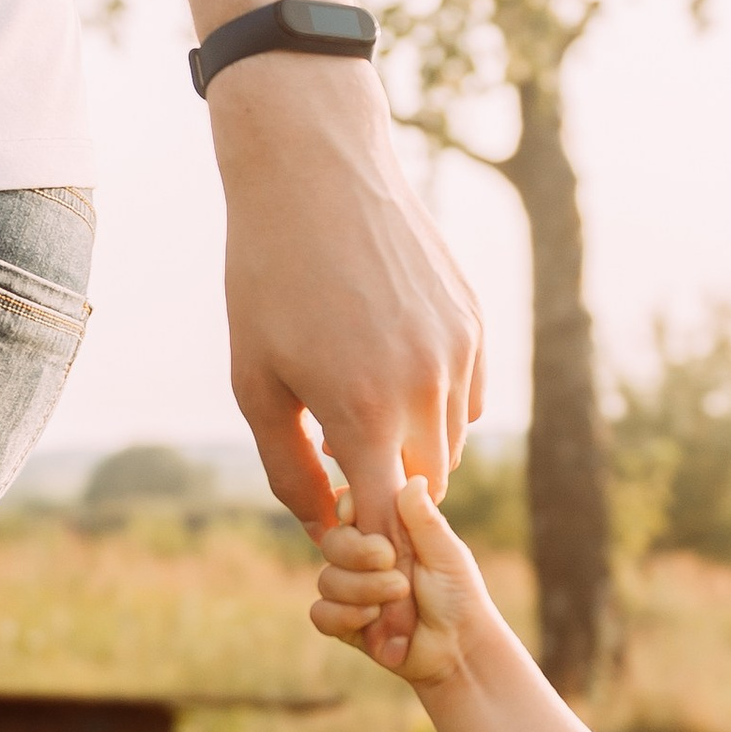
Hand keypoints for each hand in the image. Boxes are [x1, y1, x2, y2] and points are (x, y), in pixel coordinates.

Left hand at [212, 59, 482, 565]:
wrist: (315, 170)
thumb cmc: (268, 276)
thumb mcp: (255, 381)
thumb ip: (289, 468)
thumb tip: (323, 527)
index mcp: (364, 412)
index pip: (387, 524)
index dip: (373, 555)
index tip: (352, 560)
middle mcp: (425, 386)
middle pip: (425, 489)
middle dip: (386, 496)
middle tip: (340, 472)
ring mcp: (459, 350)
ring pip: (451, 442)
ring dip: (411, 450)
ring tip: (358, 412)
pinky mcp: (475, 320)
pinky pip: (469, 396)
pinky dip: (437, 407)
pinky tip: (390, 373)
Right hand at [311, 477, 489, 686]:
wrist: (457, 649)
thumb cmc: (459, 596)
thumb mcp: (446, 554)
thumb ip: (424, 520)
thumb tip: (413, 481)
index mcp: (386, 532)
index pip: (348, 508)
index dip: (348, 509)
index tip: (357, 514)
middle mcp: (362, 558)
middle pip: (331, 543)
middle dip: (358, 553)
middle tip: (390, 561)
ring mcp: (351, 591)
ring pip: (327, 580)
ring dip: (363, 589)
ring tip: (398, 596)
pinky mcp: (343, 623)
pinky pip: (321, 614)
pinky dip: (345, 616)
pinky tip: (372, 620)